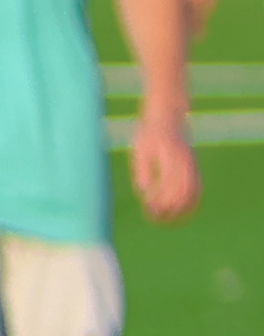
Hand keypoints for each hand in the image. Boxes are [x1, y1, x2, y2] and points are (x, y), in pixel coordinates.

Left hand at [133, 104, 200, 222]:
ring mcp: (192, 166)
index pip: (169, 188)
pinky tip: (177, 210)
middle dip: (169, 209)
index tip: (147, 207)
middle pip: (182, 194)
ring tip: (164, 218)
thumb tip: (144, 192)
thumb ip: (142, 170)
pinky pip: (196, 188)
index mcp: (172, 159)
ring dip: (180, 209)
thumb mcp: (140, 150)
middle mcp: (185, 164)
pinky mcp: (192, 167)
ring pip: (192, 194)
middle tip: (154, 216)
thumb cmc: (149, 134)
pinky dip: (189, 202)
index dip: (159, 202)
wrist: (167, 117)